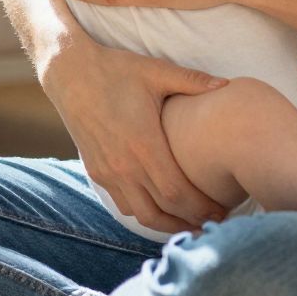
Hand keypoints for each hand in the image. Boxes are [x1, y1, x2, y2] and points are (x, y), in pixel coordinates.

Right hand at [39, 42, 233, 234]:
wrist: (69, 72)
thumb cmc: (116, 70)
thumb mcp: (156, 71)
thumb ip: (193, 81)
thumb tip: (227, 84)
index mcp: (143, 144)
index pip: (177, 193)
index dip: (201, 208)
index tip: (221, 213)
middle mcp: (124, 165)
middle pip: (162, 211)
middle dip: (191, 222)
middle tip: (215, 225)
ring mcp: (108, 172)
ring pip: (141, 214)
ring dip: (167, 224)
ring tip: (191, 223)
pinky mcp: (96, 172)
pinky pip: (124, 204)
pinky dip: (144, 212)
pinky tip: (161, 208)